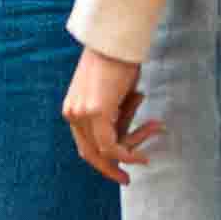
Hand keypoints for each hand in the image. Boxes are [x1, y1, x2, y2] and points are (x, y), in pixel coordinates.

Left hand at [60, 51, 164, 183]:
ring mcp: (81, 113)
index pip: (85, 145)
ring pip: (105, 150)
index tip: (121, 171)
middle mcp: (72, 113)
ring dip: (129, 152)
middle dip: (110, 169)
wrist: (118, 39)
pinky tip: (142, 156)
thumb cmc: (120, 62)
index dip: (102, 162)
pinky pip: (111, 145)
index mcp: (72, 109)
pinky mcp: (95, 111)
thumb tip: (128, 141)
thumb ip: (117, 118)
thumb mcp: (116, 96)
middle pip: (90, 154)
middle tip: (127, 180)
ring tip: (148, 147)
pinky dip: (127, 154)